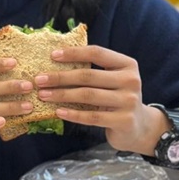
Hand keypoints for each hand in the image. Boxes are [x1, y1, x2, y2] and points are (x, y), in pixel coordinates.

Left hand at [34, 45, 164, 152]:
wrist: (140, 126)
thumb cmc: (117, 98)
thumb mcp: (112, 80)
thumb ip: (93, 71)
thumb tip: (55, 61)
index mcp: (127, 64)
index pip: (97, 53)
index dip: (73, 53)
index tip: (52, 55)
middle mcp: (131, 80)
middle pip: (88, 76)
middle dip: (60, 77)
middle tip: (39, 80)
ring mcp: (129, 101)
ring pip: (88, 96)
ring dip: (62, 95)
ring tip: (43, 95)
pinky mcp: (124, 120)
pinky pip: (92, 117)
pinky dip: (73, 114)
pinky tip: (58, 111)